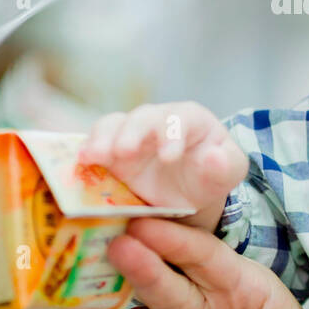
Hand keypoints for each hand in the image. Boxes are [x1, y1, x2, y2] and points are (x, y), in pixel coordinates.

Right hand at [80, 102, 247, 232]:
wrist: (186, 191)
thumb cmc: (209, 175)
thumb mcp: (226, 173)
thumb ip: (225, 166)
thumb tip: (214, 157)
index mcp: (190, 119)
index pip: (181, 118)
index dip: (173, 134)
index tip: (169, 158)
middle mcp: (157, 120)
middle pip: (143, 117)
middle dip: (132, 133)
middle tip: (124, 152)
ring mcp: (130, 132)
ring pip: (114, 124)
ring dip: (103, 138)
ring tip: (94, 157)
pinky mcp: (110, 150)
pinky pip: (95, 142)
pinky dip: (87, 150)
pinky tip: (81, 162)